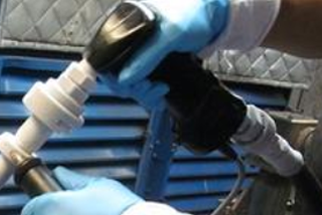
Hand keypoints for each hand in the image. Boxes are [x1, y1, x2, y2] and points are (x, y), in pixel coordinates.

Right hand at [113, 0, 229, 109]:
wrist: (216, 15)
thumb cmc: (195, 13)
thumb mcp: (171, 34)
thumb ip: (147, 56)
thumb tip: (124, 80)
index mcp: (124, 24)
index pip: (104, 58)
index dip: (116, 77)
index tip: (137, 84)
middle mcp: (127, 38)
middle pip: (115, 74)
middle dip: (133, 88)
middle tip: (152, 88)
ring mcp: (138, 52)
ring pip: (128, 82)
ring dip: (142, 93)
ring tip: (161, 90)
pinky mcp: (149, 61)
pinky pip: (140, 82)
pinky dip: (148, 92)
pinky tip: (161, 91)